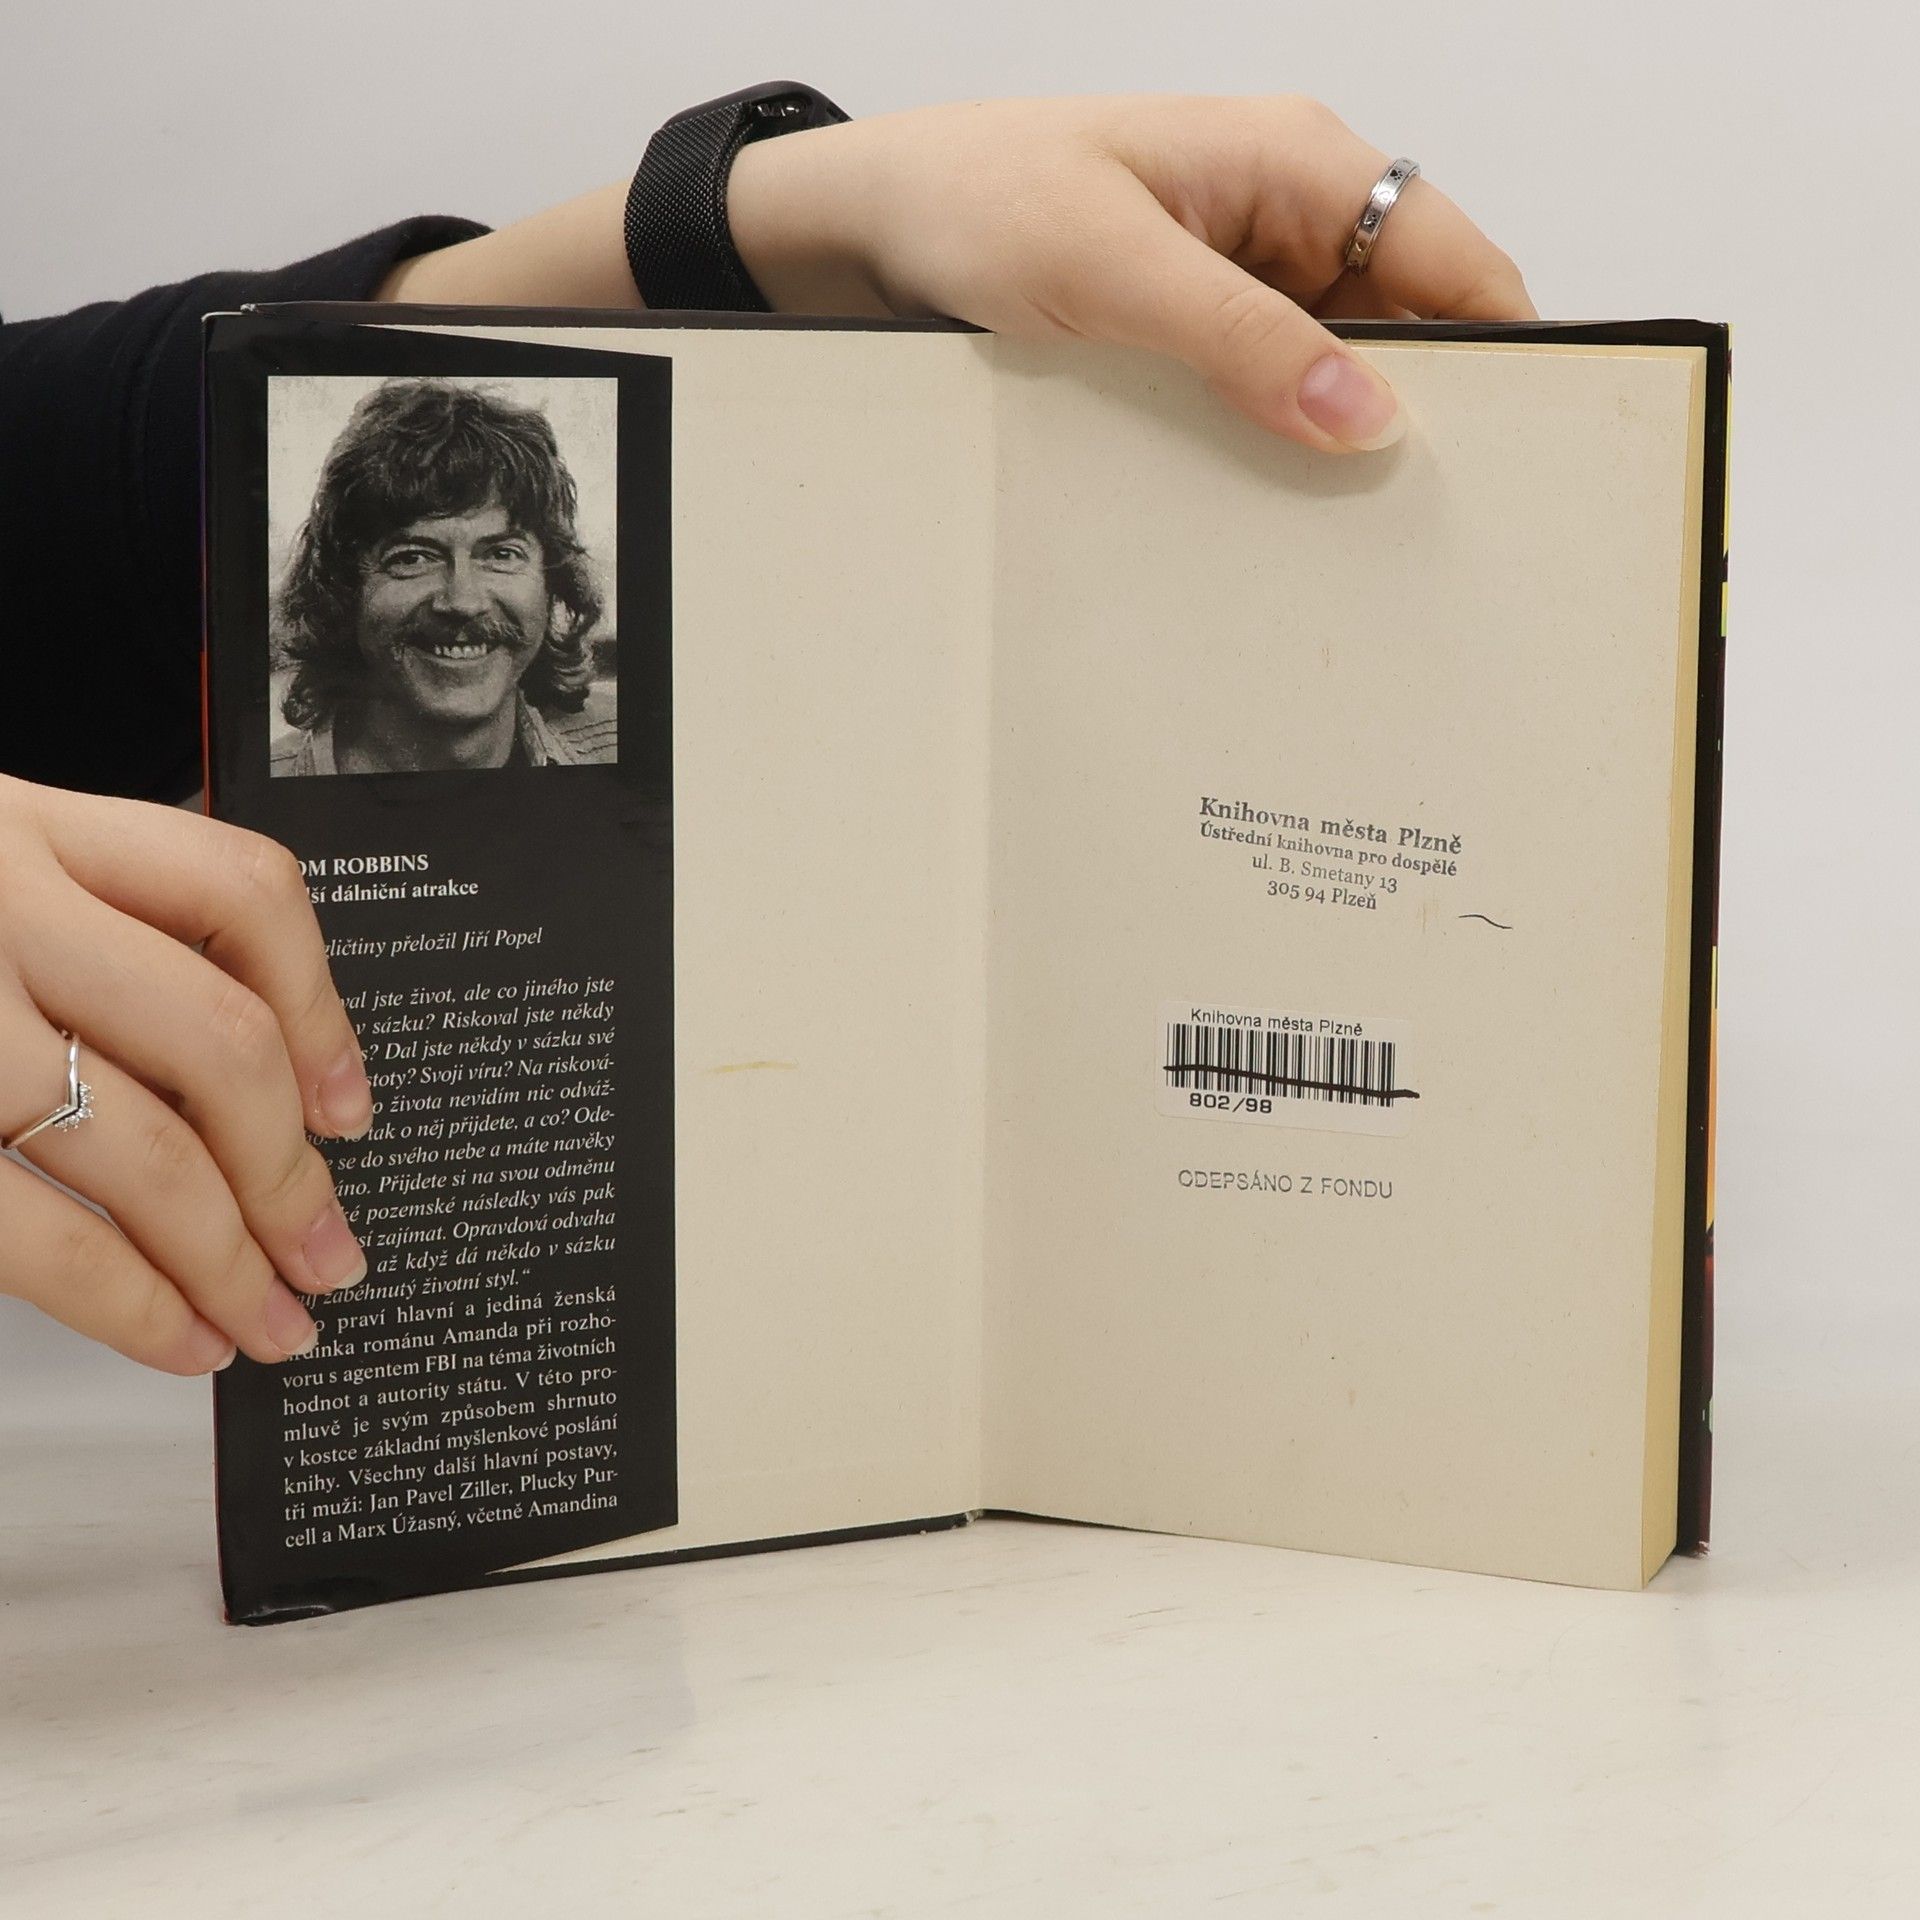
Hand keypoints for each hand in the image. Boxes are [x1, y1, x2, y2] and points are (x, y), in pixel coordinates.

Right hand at [0, 776, 372, 1372]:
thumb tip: (255, 1076)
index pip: (241, 888)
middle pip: (216, 1042)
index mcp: (24, 828)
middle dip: (291, 1176)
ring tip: (273, 1322)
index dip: (323, 1008)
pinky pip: (31, 1228)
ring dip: (229, 1256)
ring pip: (141, 1147)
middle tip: (333, 1257)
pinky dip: (124, 1298)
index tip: (351, 1105)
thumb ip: (72, 931)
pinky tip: (174, 1332)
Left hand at [729, 93, 1537, 452]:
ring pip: (1341, 362)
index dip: (1496, 352)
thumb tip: (1365, 412)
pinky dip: (1276, 435)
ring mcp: (1247, 270)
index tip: (1502, 454)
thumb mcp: (1111, 273)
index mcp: (1297, 161)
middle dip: (1417, 409)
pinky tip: (1263, 494)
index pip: (1451, 257)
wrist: (884, 223)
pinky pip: (1271, 384)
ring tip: (1331, 520)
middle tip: (1407, 516)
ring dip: (1336, 431)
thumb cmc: (980, 201)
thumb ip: (1241, 340)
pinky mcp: (1203, 321)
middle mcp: (1289, 212)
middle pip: (1410, 319)